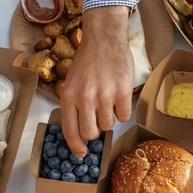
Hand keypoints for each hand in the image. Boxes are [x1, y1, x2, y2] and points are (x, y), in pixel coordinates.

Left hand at [60, 6, 131, 156]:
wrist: (105, 39)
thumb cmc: (87, 61)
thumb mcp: (72, 82)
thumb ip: (74, 104)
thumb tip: (80, 131)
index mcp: (69, 96)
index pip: (70, 131)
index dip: (76, 146)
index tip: (81, 154)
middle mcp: (85, 98)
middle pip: (91, 133)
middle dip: (95, 131)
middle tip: (97, 120)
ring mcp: (105, 96)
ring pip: (108, 126)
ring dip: (109, 118)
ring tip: (108, 101)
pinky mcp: (123, 92)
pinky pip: (124, 117)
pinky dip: (122, 111)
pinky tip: (119, 98)